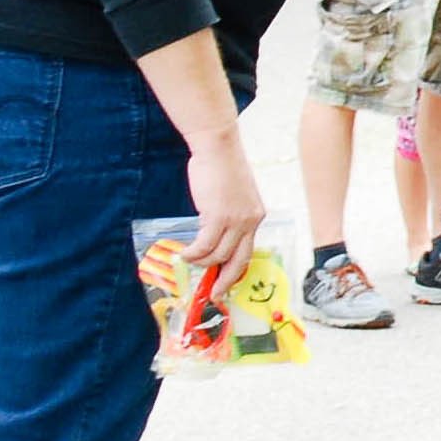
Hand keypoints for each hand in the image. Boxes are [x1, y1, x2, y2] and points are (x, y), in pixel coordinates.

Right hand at [179, 126, 265, 287]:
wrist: (217, 147)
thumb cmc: (221, 167)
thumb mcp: (233, 195)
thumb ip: (229, 215)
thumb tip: (214, 233)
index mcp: (256, 216)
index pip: (248, 250)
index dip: (235, 269)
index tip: (226, 282)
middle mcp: (251, 221)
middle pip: (239, 260)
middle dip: (225, 280)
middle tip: (214, 293)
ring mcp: (236, 220)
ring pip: (218, 255)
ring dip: (200, 263)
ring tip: (187, 261)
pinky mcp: (218, 217)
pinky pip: (204, 246)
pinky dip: (193, 254)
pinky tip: (183, 254)